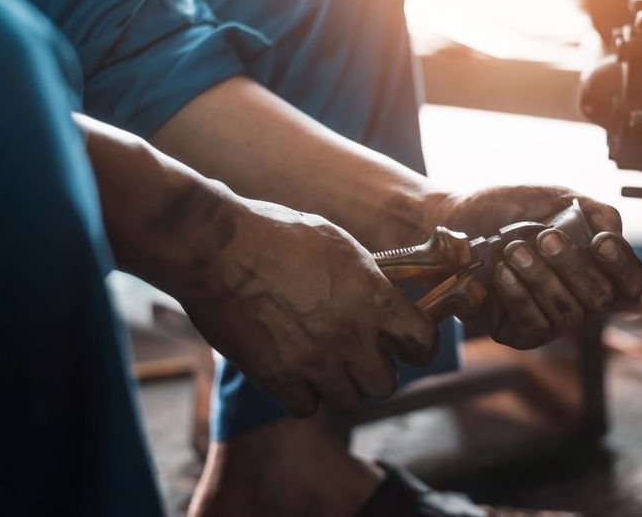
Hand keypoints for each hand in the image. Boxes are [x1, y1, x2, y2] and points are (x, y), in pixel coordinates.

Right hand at [177, 198, 437, 415]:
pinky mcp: (278, 378)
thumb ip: (367, 278)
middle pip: (385, 384)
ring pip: (349, 400)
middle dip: (376, 372)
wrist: (219, 248)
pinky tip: (294, 371)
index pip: (421, 342)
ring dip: (340, 386)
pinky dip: (303, 395)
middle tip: (359, 356)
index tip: (409, 345)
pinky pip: (307, 407)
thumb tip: (383, 292)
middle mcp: (352, 335)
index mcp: (374, 297)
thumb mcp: (339, 244)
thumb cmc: (278, 234)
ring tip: (323, 363)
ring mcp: (315, 361)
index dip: (419, 346)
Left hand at [430, 186, 641, 348]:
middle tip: (546, 238)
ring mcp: (554, 318)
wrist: (456, 220)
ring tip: (514, 250)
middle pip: (601, 300)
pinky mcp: (523, 333)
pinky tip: (503, 273)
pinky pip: (535, 326)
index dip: (622, 265)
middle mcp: (581, 297)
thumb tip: (614, 235)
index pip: (630, 281)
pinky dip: (520, 297)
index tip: (599, 242)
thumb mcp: (554, 198)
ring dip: (541, 279)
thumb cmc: (508, 209)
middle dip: (575, 267)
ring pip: (568, 314)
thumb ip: (593, 212)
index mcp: (597, 266)